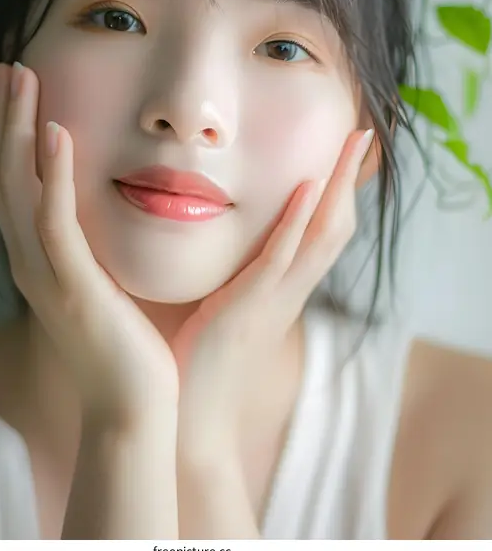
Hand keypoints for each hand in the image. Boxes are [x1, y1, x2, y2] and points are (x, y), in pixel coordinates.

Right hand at [0, 61, 178, 425]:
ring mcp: (45, 274)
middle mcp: (30, 261)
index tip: (16, 86)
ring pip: (18, 187)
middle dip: (5, 117)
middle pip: (4, 174)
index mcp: (38, 258)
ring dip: (19, 129)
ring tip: (23, 79)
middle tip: (8, 66)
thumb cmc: (125, 343)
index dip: (9, 132)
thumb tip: (101, 206)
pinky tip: (56, 133)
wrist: (133, 407)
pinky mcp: (72, 286)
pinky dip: (51, 175)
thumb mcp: (101, 281)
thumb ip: (91, 244)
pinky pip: (54, 222)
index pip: (13, 181)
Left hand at [173, 128, 373, 453]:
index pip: (320, 231)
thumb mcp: (219, 304)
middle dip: (348, 177)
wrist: (188, 418)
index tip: (341, 151)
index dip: (335, 190)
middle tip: (361, 132)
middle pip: (334, 225)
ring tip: (351, 143)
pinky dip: (298, 223)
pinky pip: (282, 260)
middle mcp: (288, 290)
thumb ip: (226, 271)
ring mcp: (274, 299)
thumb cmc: (195, 360)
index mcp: (282, 288)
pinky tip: (307, 189)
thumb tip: (210, 234)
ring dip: (338, 186)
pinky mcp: (249, 308)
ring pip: (321, 235)